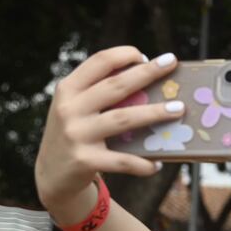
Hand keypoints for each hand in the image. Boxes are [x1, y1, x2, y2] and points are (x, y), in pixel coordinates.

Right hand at [35, 46, 183, 215]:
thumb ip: (99, 93)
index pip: (99, 62)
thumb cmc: (76, 134)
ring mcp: (77, 134)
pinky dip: (143, 164)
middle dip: (147, 73)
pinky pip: (122, 161)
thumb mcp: (76, 108)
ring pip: (123, 119)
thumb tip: (147, 79)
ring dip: (154, 113)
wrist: (51, 175)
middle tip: (171, 63)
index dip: (124, 54)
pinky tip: (158, 164)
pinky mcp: (85, 161)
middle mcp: (70, 108)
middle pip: (116, 86)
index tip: (147, 57)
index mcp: (69, 89)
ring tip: (179, 109)